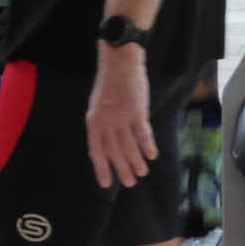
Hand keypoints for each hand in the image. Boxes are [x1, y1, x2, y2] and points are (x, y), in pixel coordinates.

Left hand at [85, 51, 155, 187]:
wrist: (119, 62)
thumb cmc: (108, 84)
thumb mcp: (96, 106)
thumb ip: (101, 126)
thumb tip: (108, 146)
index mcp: (93, 121)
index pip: (96, 150)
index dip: (101, 168)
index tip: (106, 183)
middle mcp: (106, 122)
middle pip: (114, 152)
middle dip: (122, 169)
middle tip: (130, 183)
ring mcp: (122, 117)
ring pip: (130, 146)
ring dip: (136, 162)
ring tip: (142, 173)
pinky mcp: (138, 111)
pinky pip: (143, 133)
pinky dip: (147, 146)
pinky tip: (152, 156)